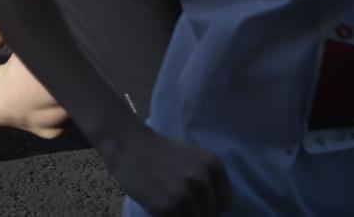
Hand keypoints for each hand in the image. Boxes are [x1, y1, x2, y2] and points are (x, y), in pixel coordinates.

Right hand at [98, 122, 232, 216]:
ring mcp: (184, 195)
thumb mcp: (192, 158)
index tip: (198, 200)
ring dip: (182, 215)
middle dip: (196, 211)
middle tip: (177, 198)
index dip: (213, 205)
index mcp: (213, 166)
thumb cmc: (159, 151)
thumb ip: (208, 180)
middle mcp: (202, 181)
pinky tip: (158, 203)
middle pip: (210, 215)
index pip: (227, 203)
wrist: (126, 143)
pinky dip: (167, 216)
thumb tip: (215, 210)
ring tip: (168, 201)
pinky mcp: (166, 207)